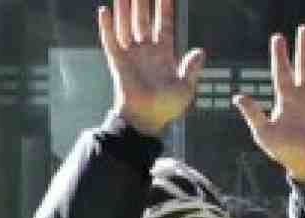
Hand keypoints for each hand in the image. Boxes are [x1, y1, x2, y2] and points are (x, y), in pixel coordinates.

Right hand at [98, 0, 204, 136]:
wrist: (147, 119)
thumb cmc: (167, 107)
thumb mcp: (185, 88)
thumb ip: (192, 69)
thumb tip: (200, 51)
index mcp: (163, 54)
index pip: (164, 25)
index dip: (165, 9)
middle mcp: (146, 50)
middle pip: (144, 20)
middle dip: (143, 2)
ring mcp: (131, 54)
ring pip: (127, 25)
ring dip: (124, 8)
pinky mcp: (118, 61)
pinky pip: (110, 40)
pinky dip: (106, 26)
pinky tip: (104, 11)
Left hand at [234, 25, 304, 185]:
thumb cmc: (285, 151)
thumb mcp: (264, 133)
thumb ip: (253, 113)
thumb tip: (238, 96)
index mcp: (285, 98)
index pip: (282, 71)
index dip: (280, 55)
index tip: (278, 38)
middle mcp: (303, 95)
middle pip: (303, 65)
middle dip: (304, 47)